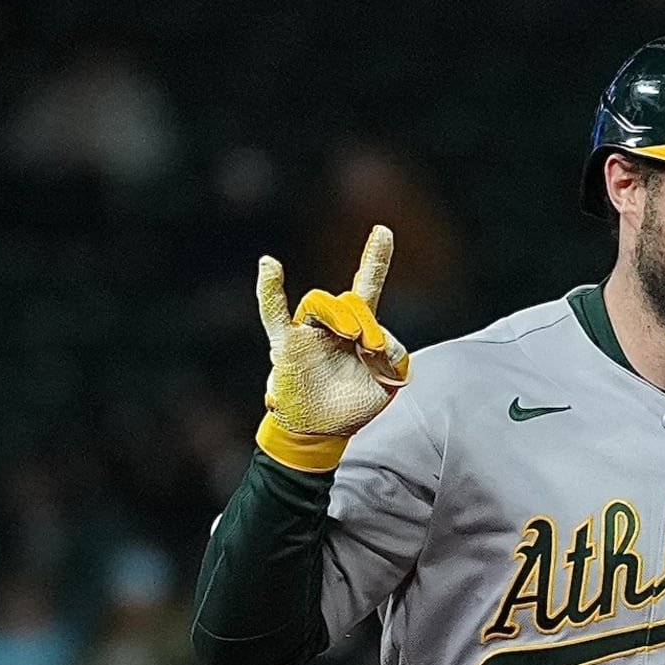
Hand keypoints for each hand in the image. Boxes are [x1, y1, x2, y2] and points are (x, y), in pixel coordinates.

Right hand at [256, 225, 408, 467]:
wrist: (323, 432)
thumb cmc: (355, 405)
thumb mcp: (388, 383)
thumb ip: (394, 359)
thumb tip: (376, 342)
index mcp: (358, 328)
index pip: (367, 286)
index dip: (375, 260)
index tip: (383, 232)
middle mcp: (332, 323)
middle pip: (350, 301)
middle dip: (367, 321)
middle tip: (373, 349)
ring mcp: (308, 332)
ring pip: (322, 303)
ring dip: (342, 318)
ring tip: (353, 339)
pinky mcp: (286, 345)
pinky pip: (274, 312)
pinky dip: (270, 289)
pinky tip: (270, 265)